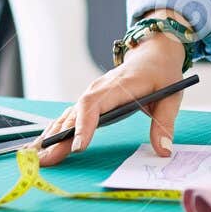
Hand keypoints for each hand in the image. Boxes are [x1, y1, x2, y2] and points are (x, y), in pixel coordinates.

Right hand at [37, 30, 186, 166]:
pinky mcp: (91, 98)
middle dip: (60, 137)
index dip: (84, 126)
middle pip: (76, 112)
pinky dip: (56, 128)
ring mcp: (93, 92)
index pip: (95, 105)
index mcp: (120, 86)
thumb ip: (165, 124)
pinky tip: (43, 143)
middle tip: (47, 159)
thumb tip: (164, 151)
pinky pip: (71, 114)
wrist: (153, 52)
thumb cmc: (162, 74)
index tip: (78, 147)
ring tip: (38, 157)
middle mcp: (100, 88)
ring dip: (52, 134)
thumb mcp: (171, 96)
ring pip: (69, 114)